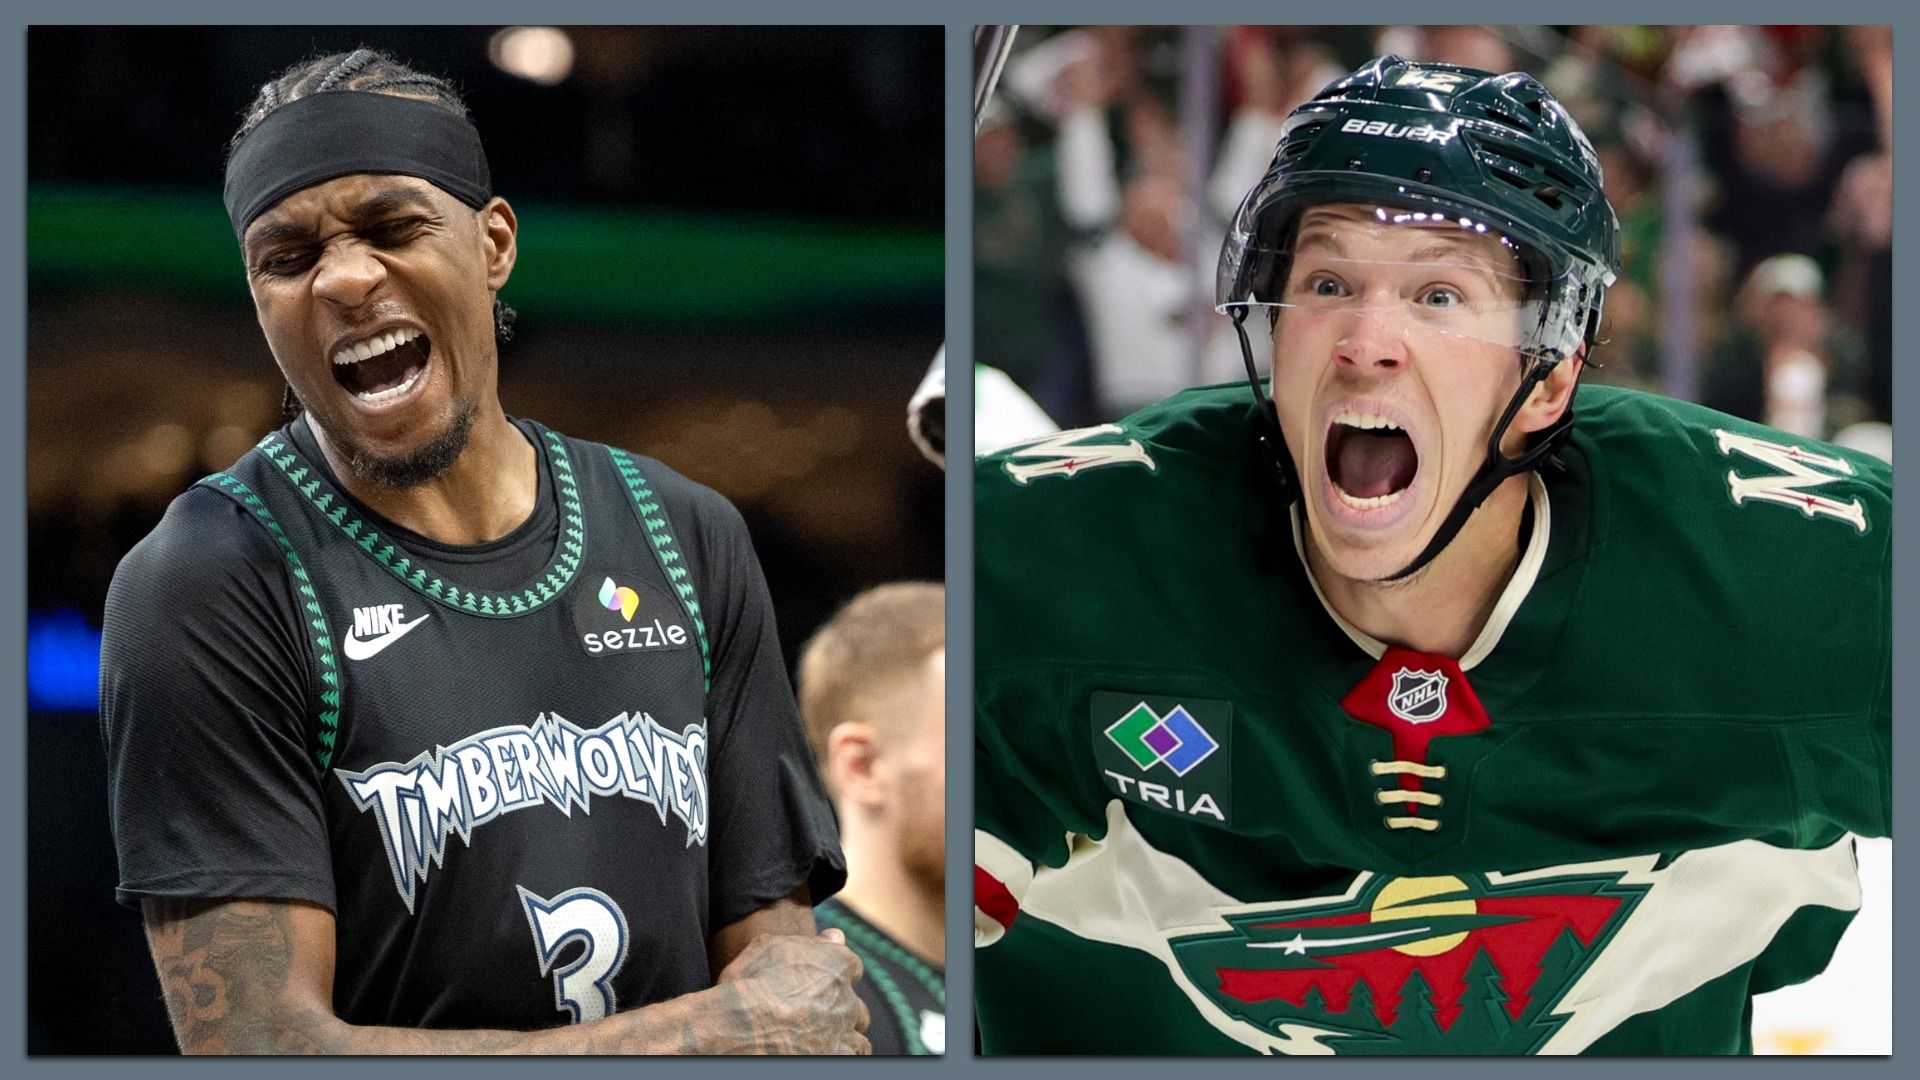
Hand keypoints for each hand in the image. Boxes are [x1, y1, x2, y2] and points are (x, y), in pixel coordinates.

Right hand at [699, 930, 869, 1053]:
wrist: (741, 1024)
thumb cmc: (749, 983)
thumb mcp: (770, 947)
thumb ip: (809, 943)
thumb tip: (835, 936)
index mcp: (837, 964)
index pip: (852, 968)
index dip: (836, 976)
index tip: (821, 983)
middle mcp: (847, 998)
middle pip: (855, 1006)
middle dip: (841, 1011)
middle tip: (817, 1017)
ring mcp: (844, 1030)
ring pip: (858, 1036)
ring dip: (844, 1036)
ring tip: (823, 1040)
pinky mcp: (837, 1055)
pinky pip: (853, 1055)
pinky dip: (842, 1054)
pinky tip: (827, 1053)